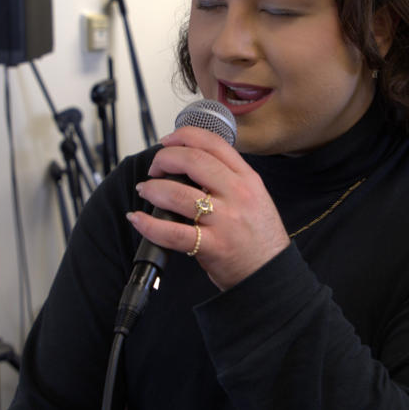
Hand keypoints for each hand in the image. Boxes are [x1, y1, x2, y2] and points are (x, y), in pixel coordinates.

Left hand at [127, 126, 289, 290]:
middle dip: (164, 159)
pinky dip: (149, 224)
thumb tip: (191, 162)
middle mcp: (237, 194)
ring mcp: (225, 220)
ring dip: (153, 189)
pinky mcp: (213, 246)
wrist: (271, 273)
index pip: (213, 144)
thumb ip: (228, 177)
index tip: (168, 140)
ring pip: (178, 194)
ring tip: (146, 191)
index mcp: (247, 179)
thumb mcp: (254, 196)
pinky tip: (138, 219)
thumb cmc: (259, 237)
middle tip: (155, 168)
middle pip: (192, 161)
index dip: (184, 136)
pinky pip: (173, 232)